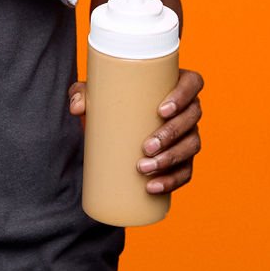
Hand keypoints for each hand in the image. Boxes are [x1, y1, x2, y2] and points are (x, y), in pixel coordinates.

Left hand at [67, 67, 204, 196]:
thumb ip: (82, 93)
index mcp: (176, 83)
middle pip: (192, 119)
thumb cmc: (113, 101)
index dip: (183, 96)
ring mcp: (189, 134)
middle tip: (145, 147)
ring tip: (144, 168)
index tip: (161, 110)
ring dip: (171, 160)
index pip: (193, 83)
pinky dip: (172, 181)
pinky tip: (154, 187)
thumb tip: (77, 107)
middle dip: (171, 135)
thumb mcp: (97, 93)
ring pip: (191, 146)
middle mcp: (188, 108)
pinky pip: (186, 171)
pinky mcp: (184, 159)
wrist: (116, 127)